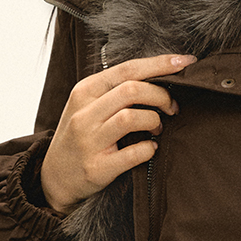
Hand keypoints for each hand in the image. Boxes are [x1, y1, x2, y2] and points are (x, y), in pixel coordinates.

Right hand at [39, 54, 195, 215]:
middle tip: (173, 107)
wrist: (55, 178)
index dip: (161, 64)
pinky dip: (149, 149)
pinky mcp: (97, 167)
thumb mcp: (88, 105)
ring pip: (131, 118)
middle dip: (162, 95)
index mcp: (85, 91)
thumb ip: (116, 90)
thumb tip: (161, 75)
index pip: (128, 69)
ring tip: (158, 128)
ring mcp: (89, 141)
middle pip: (132, 90)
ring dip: (155, 120)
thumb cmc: (80, 137)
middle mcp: (84, 113)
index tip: (186, 63)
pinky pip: (134, 153)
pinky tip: (151, 148)